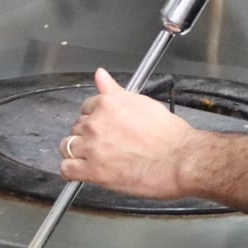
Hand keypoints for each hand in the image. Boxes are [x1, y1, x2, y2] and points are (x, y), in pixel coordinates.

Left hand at [59, 68, 197, 200]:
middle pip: (77, 127)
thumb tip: (101, 75)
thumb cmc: (169, 136)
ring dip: (77, 152)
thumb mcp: (143, 103)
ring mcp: (92, 147)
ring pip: (67, 146)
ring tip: (96, 159)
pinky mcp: (92, 171)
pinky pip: (67, 169)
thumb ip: (115, 91)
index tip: (105, 128)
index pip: (87, 107)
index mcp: (108, 104)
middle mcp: (96, 123)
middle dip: (88, 136)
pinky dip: (72, 171)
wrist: (180, 160)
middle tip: (106, 145)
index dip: (95, 119)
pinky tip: (84, 172)